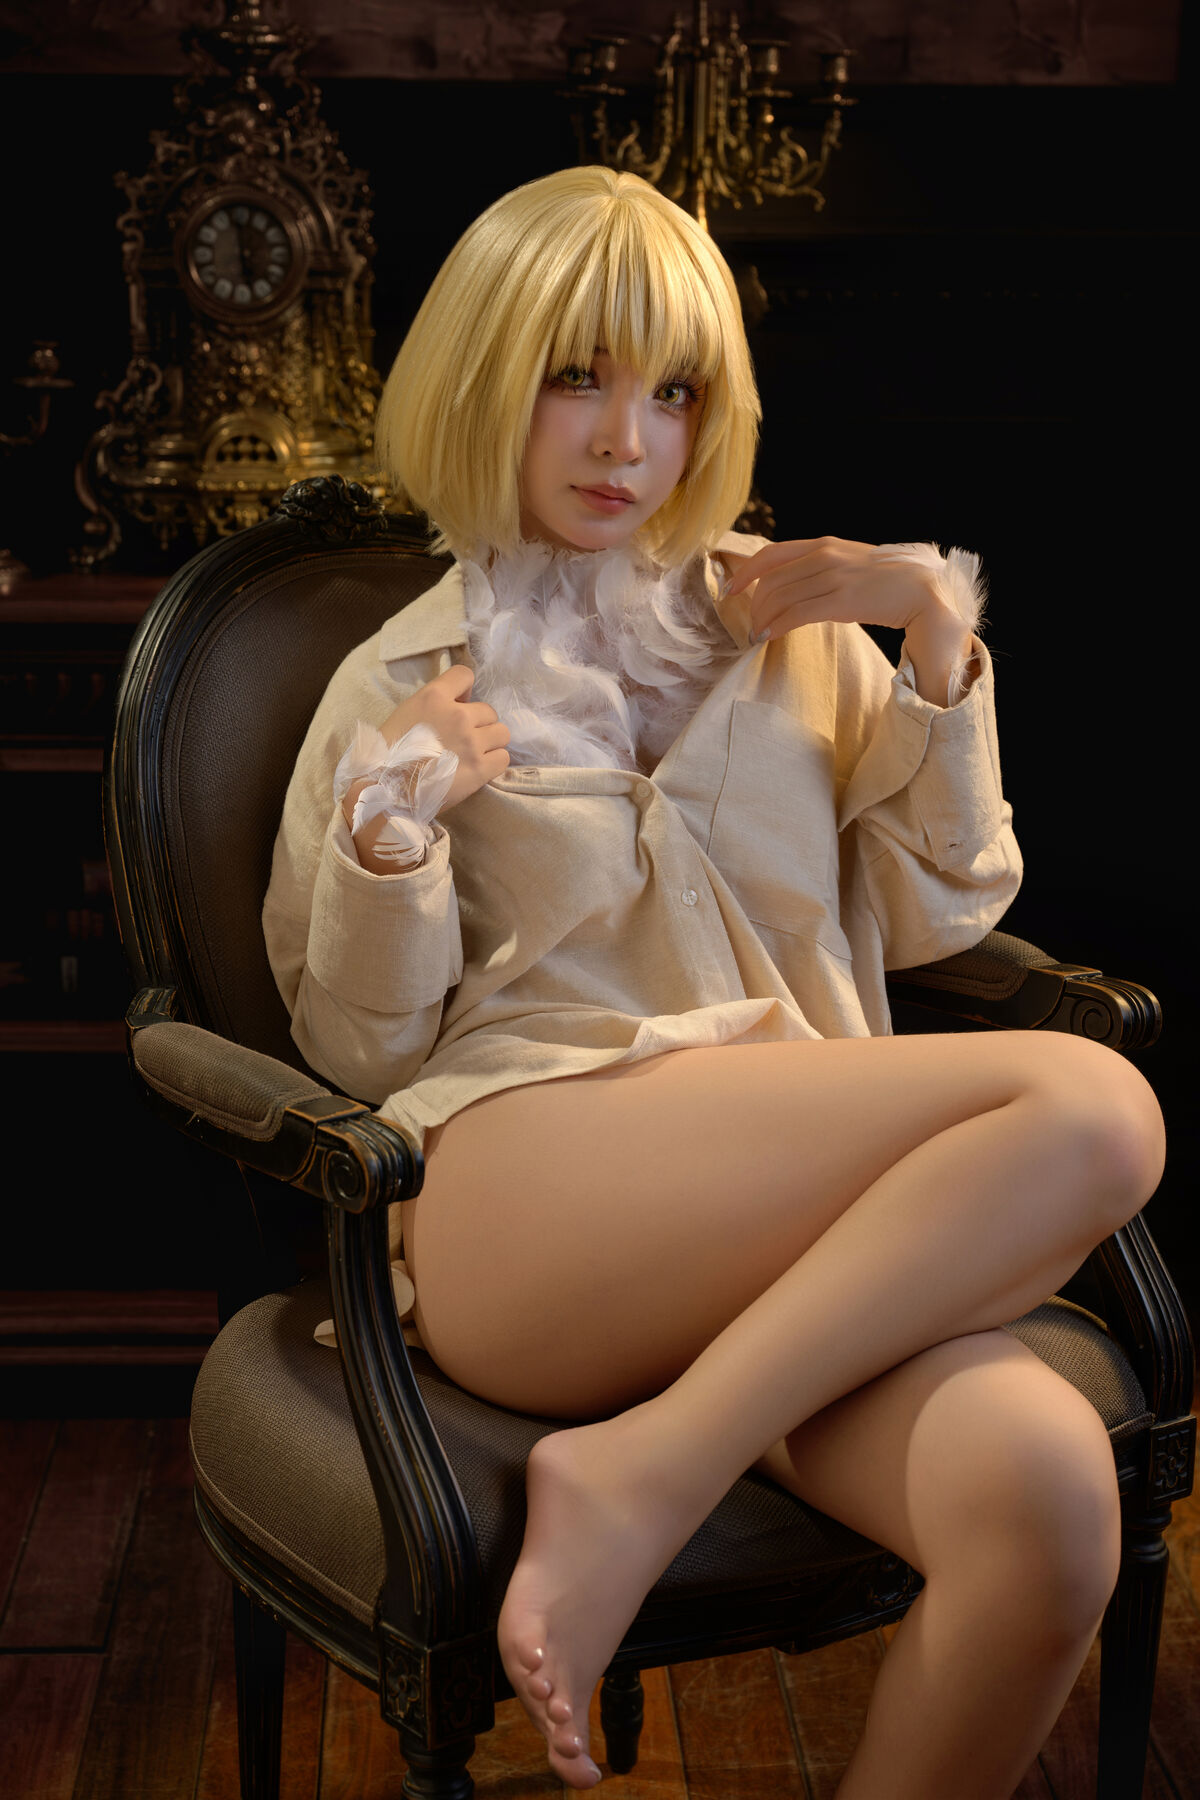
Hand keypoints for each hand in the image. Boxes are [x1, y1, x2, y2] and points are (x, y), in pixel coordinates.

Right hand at [344, 664, 510, 839]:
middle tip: (463, 741)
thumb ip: (434, 704)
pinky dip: (494, 763)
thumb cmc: (390, 753)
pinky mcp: (481, 768)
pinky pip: (504, 757)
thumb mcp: (406, 713)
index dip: (465, 691)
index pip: (465, 675)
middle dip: (478, 724)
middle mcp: (458, 715)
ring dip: (490, 743)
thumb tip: (461, 702)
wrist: (388, 789)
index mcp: (434, 697)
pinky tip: (478, 768)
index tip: (460, 705)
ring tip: (473, 755)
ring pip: (501, 733)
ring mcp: (472, 742)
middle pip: (489, 711)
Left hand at [723, 536, 962, 643]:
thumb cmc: (886, 581)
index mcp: (824, 544)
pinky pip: (796, 614)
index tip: (731, 589)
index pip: (771, 553)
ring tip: (758, 635)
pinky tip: (768, 637)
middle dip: (755, 605)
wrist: (921, 590)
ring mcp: (833, 577)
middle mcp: (825, 556)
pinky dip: (776, 626)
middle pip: (771, 580)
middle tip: (751, 624)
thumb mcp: (848, 562)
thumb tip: (791, 584)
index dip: (745, 572)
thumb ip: (820, 566)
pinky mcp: (842, 601)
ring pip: (780, 598)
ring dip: (762, 619)